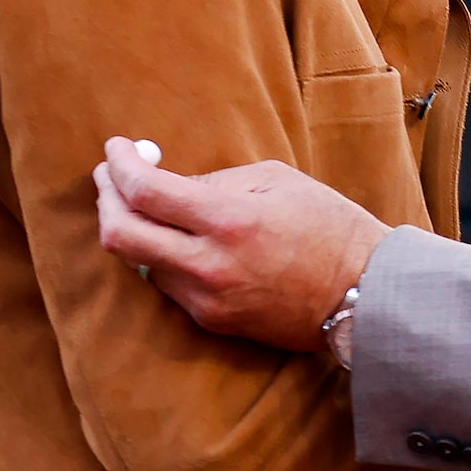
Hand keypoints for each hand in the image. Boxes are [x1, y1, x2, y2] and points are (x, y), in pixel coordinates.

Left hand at [94, 137, 386, 348]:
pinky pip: (168, 283)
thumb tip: (165, 182)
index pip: (144, 191)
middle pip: (120, 235)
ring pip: (139, 262)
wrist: (363, 293)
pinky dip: (161, 255)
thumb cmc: (328, 225)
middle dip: (106, 199)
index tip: (115, 149)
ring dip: (133, 229)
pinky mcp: (212, 321)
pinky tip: (176, 238)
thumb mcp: (276, 180)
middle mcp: (208, 264)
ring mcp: (206, 299)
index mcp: (228, 219)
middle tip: (110, 177)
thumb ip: (215, 180)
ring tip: (144, 204)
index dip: (118, 165)